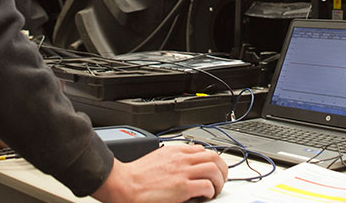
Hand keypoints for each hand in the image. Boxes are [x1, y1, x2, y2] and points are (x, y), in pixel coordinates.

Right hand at [90, 144, 227, 202]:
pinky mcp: (183, 188)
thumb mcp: (157, 158)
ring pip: (214, 169)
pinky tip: (206, 196)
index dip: (210, 159)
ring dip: (219, 180)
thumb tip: (181, 167)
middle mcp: (182, 159)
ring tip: (216, 188)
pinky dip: (210, 191)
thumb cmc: (136, 176)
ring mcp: (183, 172)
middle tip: (220, 178)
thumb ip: (172, 160)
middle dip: (221, 167)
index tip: (211, 167)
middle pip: (213, 156)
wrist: (124, 184)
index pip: (202, 149)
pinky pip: (207, 186)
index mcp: (175, 151)